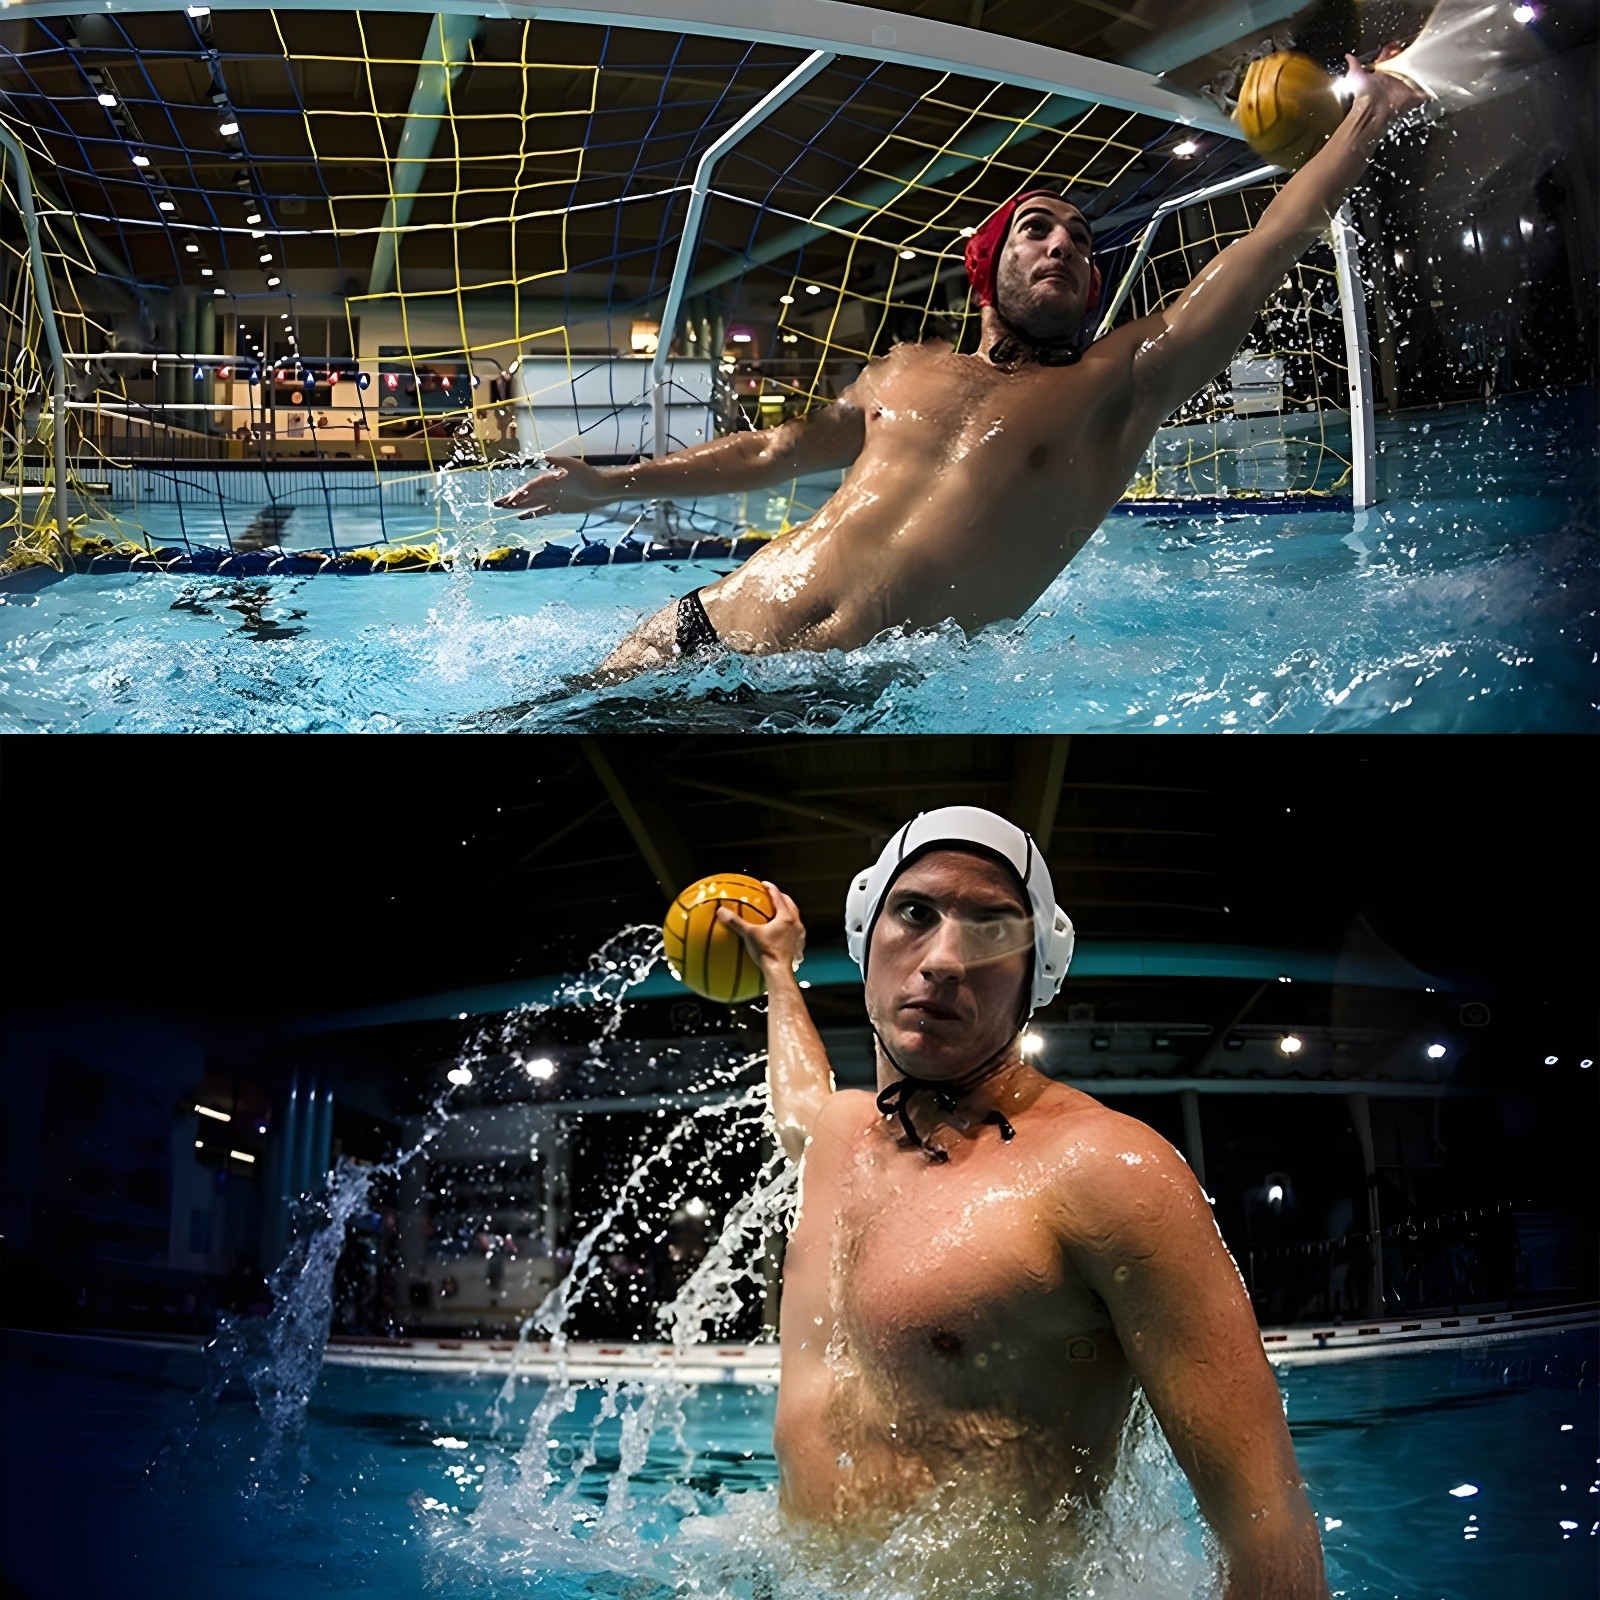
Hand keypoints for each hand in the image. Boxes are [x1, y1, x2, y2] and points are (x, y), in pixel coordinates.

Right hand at [492, 456, 610, 518]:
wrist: (601, 488)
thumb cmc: (587, 474)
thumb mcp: (572, 465)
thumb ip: (556, 461)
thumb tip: (541, 455)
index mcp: (549, 478)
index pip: (531, 487)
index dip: (520, 493)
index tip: (509, 499)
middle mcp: (548, 488)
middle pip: (527, 495)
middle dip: (512, 499)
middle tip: (497, 504)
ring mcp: (552, 498)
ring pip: (531, 503)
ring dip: (518, 506)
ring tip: (503, 508)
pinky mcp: (558, 507)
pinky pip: (541, 511)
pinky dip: (532, 514)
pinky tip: (521, 517)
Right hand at [717, 882, 805, 977]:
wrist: (779, 972)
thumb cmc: (765, 952)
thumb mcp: (749, 935)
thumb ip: (736, 922)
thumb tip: (720, 911)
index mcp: (785, 917)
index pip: (778, 896)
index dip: (771, 888)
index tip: (764, 884)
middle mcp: (796, 924)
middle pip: (790, 905)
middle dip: (782, 898)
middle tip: (773, 895)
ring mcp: (799, 936)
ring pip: (795, 918)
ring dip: (788, 913)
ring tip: (779, 913)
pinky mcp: (799, 946)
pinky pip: (796, 933)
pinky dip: (790, 929)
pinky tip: (784, 934)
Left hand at [1345, 49, 1429, 126]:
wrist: (1373, 109)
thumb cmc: (1364, 94)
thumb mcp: (1356, 77)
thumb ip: (1355, 66)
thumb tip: (1347, 56)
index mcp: (1383, 72)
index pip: (1389, 56)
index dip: (1392, 49)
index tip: (1396, 43)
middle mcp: (1394, 77)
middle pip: (1404, 61)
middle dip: (1408, 53)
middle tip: (1410, 47)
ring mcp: (1404, 85)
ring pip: (1416, 72)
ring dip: (1421, 65)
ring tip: (1426, 55)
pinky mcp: (1413, 94)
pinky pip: (1425, 90)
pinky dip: (1431, 86)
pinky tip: (1436, 76)